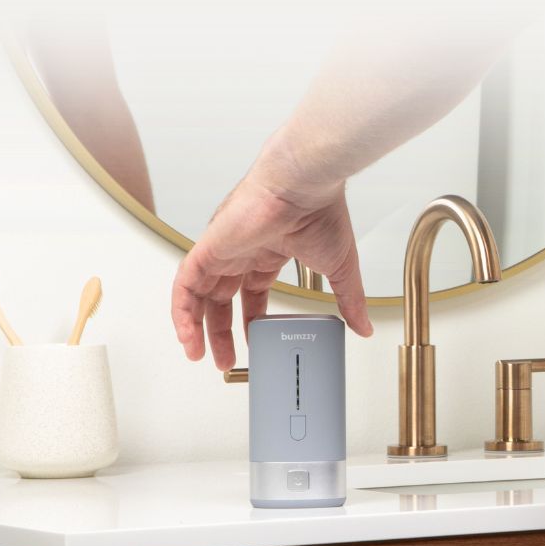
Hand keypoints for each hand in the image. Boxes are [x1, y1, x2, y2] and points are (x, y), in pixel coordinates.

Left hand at [171, 176, 372, 370]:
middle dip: (220, 331)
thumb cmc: (321, 213)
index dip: (249, 319)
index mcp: (270, 251)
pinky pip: (184, 285)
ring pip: (198, 294)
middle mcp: (243, 250)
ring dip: (196, 326)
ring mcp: (223, 250)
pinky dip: (181, 311)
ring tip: (199, 354)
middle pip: (221, 298)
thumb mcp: (340, 269)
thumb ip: (349, 301)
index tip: (252, 341)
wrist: (304, 186)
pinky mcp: (208, 248)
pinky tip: (186, 334)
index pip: (251, 291)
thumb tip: (363, 326)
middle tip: (224, 359)